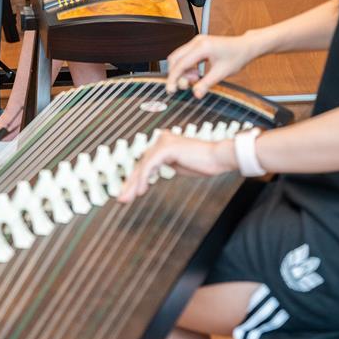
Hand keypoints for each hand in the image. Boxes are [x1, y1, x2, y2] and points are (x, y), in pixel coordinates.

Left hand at [118, 131, 234, 203]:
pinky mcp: (167, 148)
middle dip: (130, 183)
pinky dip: (144, 179)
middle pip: (141, 164)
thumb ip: (163, 166)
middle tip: (121, 199)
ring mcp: (163, 142)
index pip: (145, 162)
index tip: (128, 193)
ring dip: (133, 184)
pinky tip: (140, 191)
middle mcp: (161, 139)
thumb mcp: (178, 166)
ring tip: (126, 198)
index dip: (135, 179)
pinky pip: (150, 166)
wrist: (218, 157)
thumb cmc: (203, 163)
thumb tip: (150, 175)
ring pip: (143, 166)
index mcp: (163, 142)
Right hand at [166, 34, 256, 98]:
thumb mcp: (221, 73)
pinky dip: (187, 67)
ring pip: (178, 57)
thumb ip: (206, 84)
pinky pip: (185, 56)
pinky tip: (196, 73)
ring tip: (195, 79)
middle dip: (176, 74)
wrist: (245, 47)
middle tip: (185, 86)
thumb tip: (196, 94)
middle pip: (175, 58)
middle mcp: (197, 41)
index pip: (181, 63)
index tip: (171, 89)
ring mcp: (197, 41)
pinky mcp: (198, 44)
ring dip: (182, 71)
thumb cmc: (237, 57)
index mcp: (202, 47)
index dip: (174, 78)